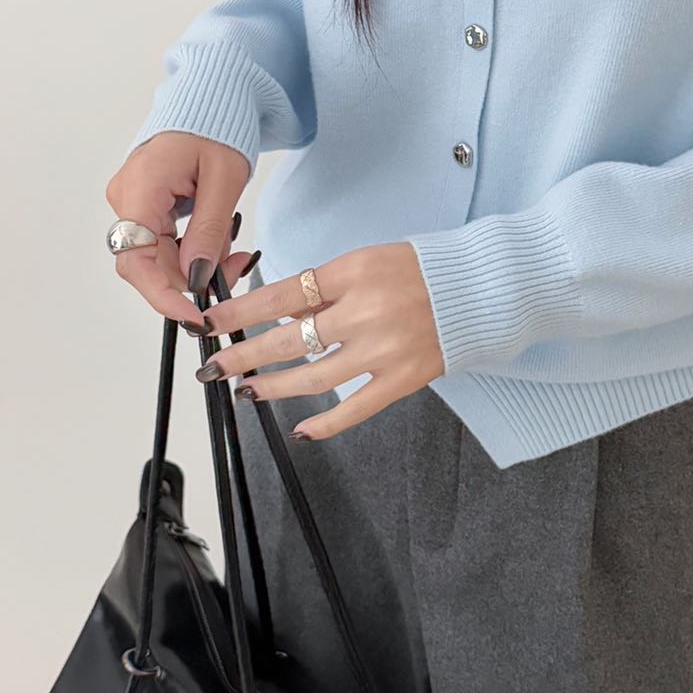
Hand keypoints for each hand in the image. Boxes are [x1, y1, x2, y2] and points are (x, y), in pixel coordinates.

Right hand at [105, 132, 257, 326]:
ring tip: (235, 252)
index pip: (137, 261)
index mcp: (140, 188)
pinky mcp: (144, 204)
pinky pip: (164, 242)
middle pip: (149, 265)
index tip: (195, 316)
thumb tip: (195, 278)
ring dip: (196, 265)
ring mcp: (132, 201)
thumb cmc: (217, 126)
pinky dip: (192, 250)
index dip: (164, 296)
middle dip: (192, 279)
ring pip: (159, 257)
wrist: (211, 99)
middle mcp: (126, 198)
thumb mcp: (224, 180)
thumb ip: (208, 231)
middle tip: (237, 270)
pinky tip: (219, 243)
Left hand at [195, 241, 444, 439]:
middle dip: (243, 355)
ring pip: (313, 378)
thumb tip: (282, 317)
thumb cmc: (420, 270)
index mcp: (351, 273)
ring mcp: (383, 349)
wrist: (480, 288)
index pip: (281, 296)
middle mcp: (364, 311)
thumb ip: (324, 289)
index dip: (241, 313)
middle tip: (213, 367)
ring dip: (274, 387)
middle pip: (288, 340)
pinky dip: (325, 424)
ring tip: (249, 390)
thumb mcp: (365, 262)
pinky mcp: (402, 378)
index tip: (212, 322)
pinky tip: (300, 431)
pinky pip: (355, 408)